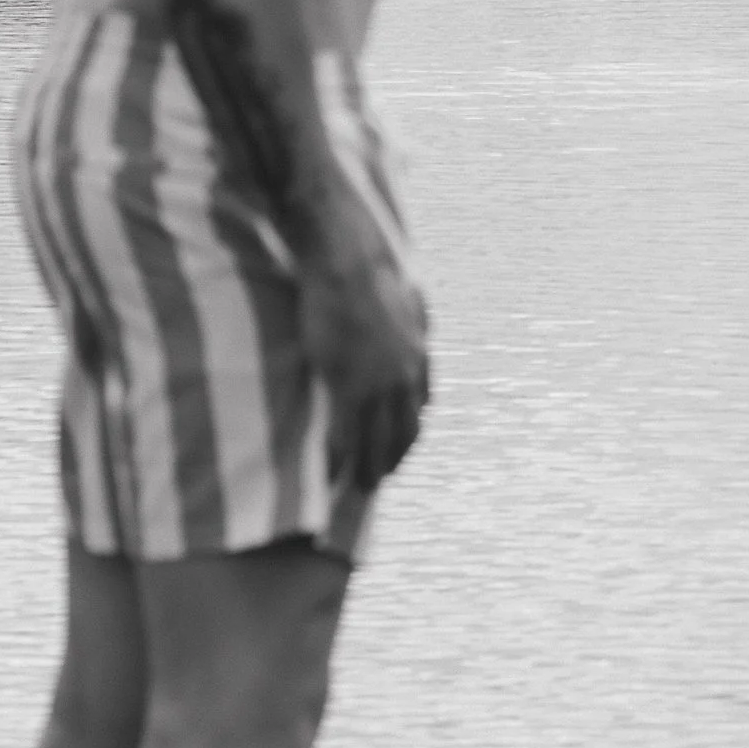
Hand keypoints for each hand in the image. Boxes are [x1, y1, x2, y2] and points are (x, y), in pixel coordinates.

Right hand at [298, 209, 430, 490]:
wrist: (346, 258)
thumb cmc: (367, 264)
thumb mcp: (406, 287)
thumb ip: (413, 307)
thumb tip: (419, 305)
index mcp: (416, 354)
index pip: (419, 405)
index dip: (408, 428)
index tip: (397, 441)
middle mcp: (404, 376)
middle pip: (404, 431)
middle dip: (392, 458)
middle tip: (377, 477)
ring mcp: (377, 384)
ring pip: (376, 442)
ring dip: (367, 470)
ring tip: (357, 489)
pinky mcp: (347, 385)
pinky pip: (344, 436)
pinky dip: (338, 462)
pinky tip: (329, 477)